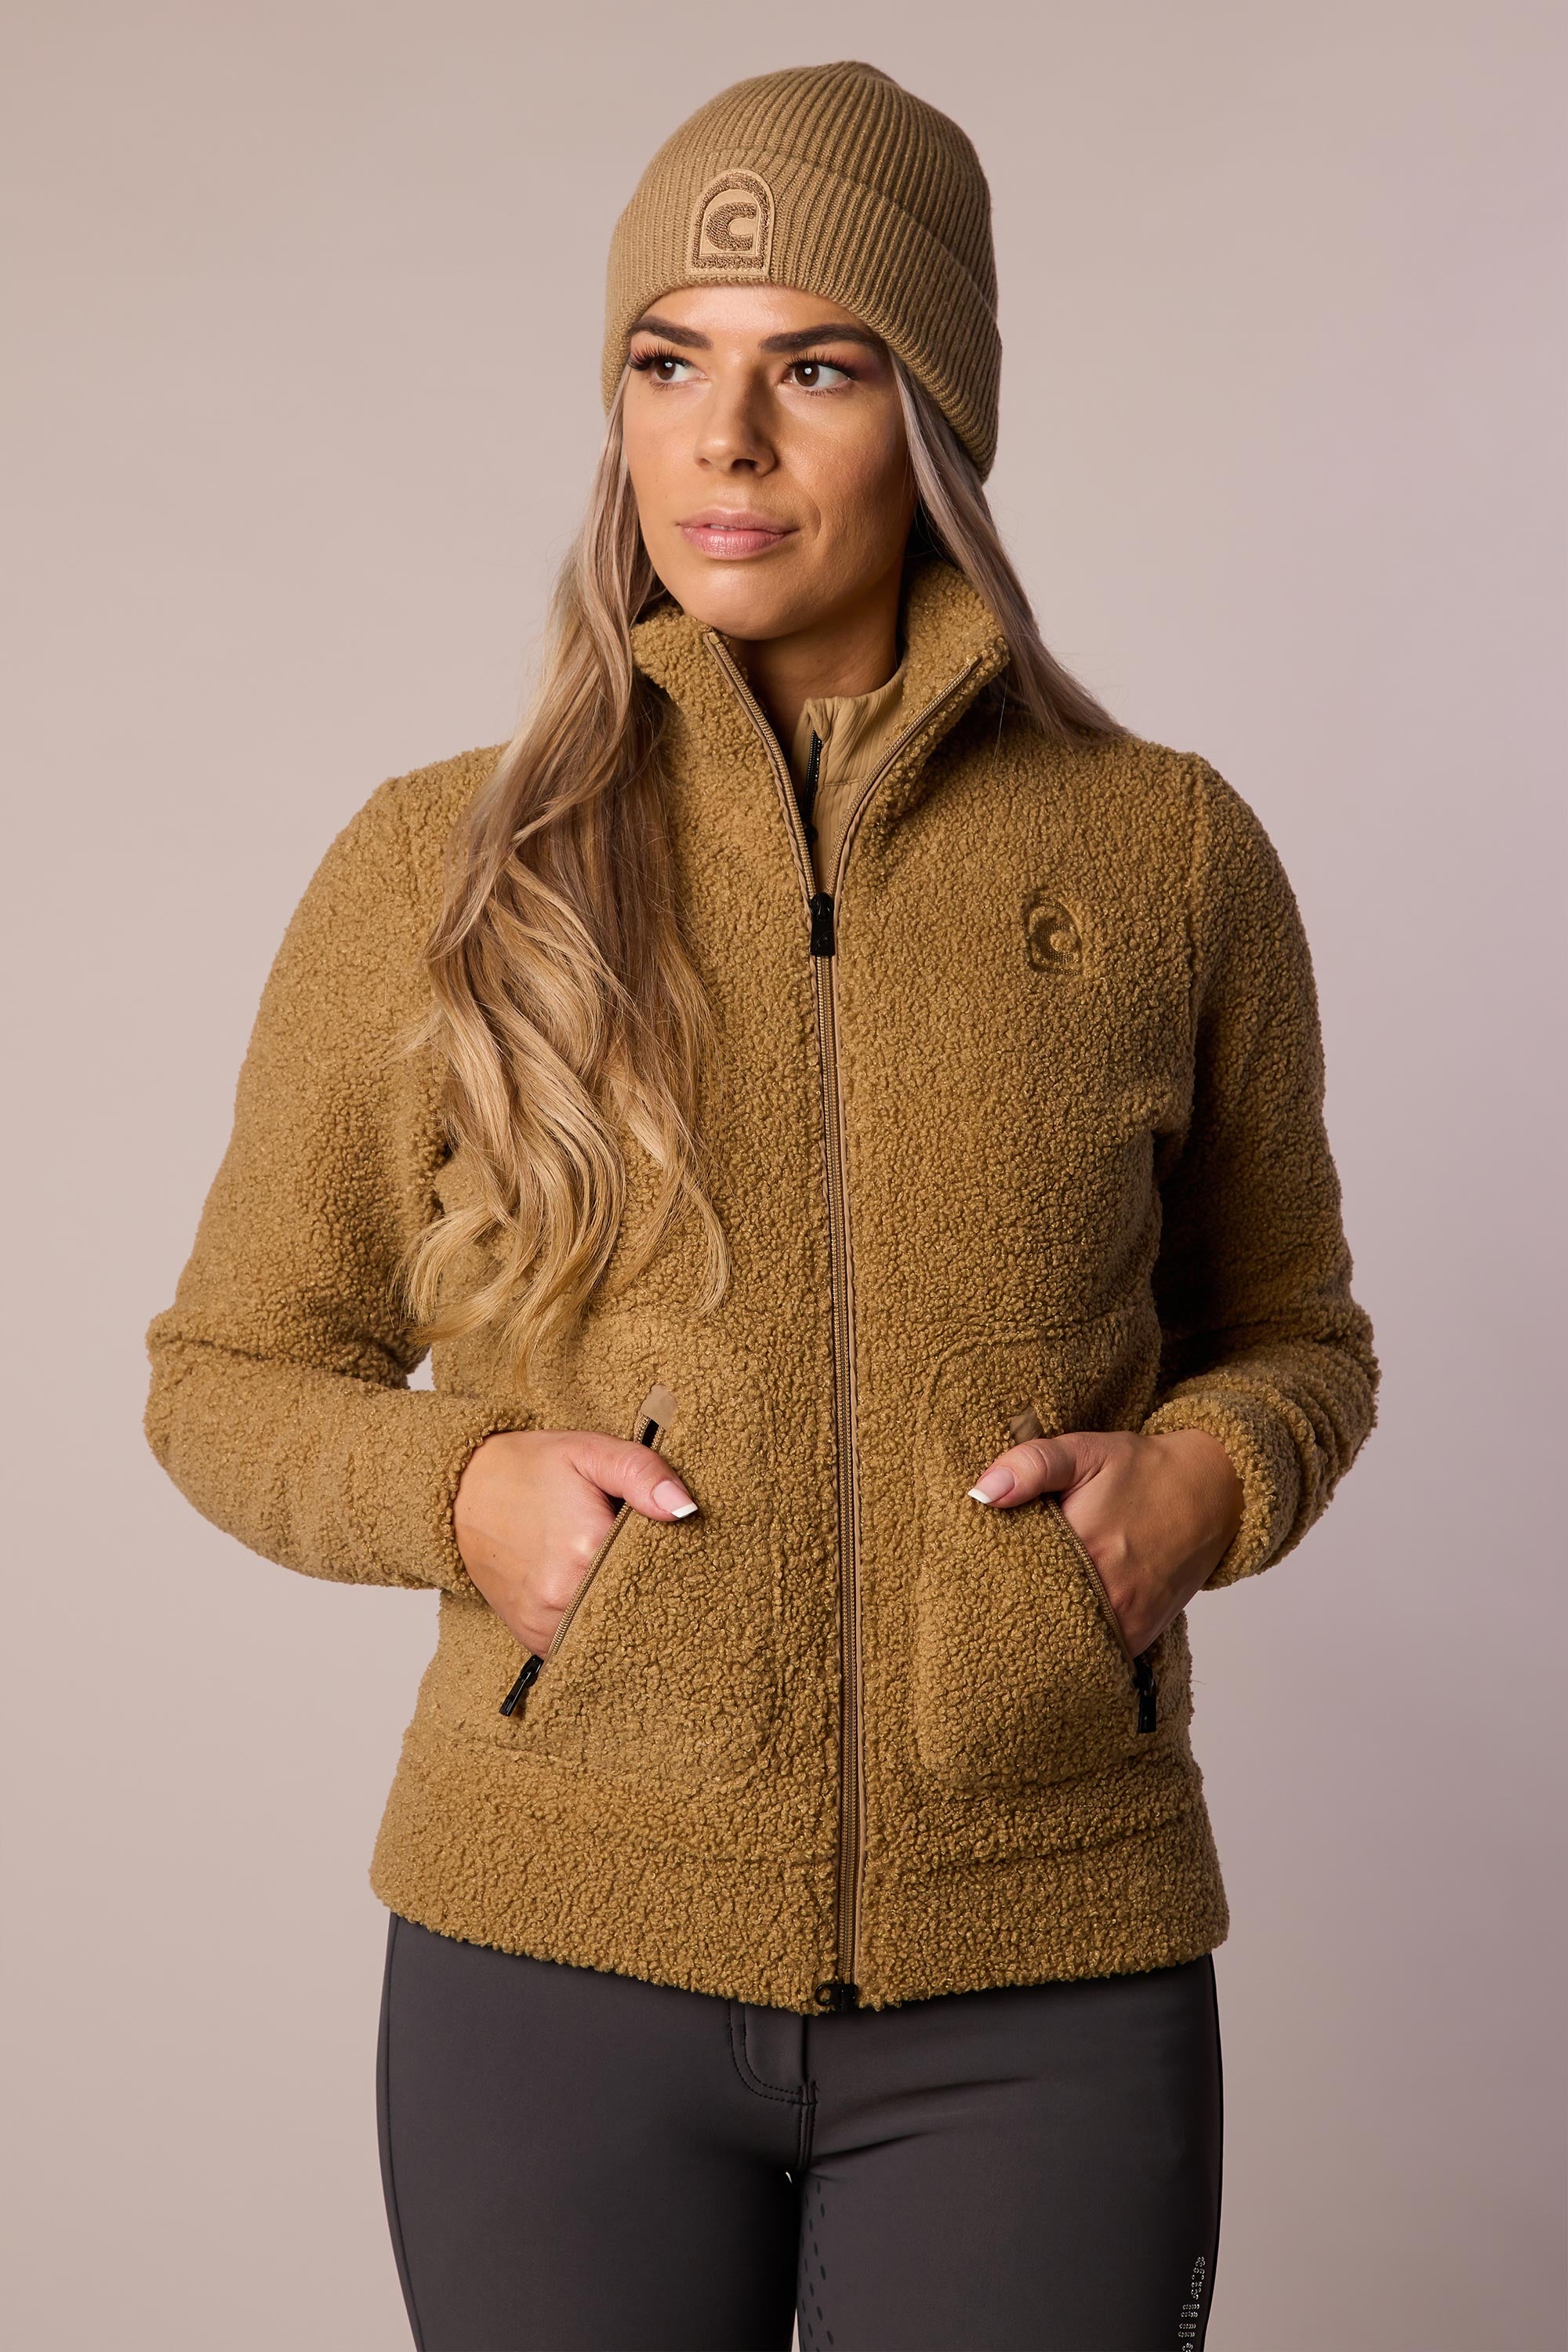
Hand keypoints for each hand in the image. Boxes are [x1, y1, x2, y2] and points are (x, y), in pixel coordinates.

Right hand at [454, 1428, 698, 1654]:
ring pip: (609, 1632)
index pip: (656, 1570)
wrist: (461, 1493)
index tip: (678, 1548)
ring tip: (626, 1581)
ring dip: (623, 1613)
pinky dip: (595, 1628)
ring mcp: (543, 1623)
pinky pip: (579, 1645)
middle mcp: (562, 1596)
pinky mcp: (531, 1637)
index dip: (673, 1559)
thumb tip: (684, 1508)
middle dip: (651, 1590)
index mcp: (585, 1549)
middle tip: (657, 1567)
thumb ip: (641, 1473)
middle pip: (635, 1608)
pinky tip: (600, 1601)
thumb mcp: (590, 1451)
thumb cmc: (530, 1469)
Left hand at [967, 1429, 1243, 1655]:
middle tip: (974, 1616)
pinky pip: (1097, 1656)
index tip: (965, 1585)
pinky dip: (1072, 1652)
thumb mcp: (1085, 1451)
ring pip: (1066, 1650)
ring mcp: (1128, 1621)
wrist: (1213, 1491)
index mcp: (1084, 1547)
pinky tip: (1048, 1640)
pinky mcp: (1141, 1635)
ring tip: (1006, 1633)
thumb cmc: (1143, 1469)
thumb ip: (1031, 1466)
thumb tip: (981, 1494)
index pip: (1015, 1583)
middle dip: (1006, 1620)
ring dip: (1038, 1641)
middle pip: (1037, 1624)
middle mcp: (1108, 1594)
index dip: (986, 1586)